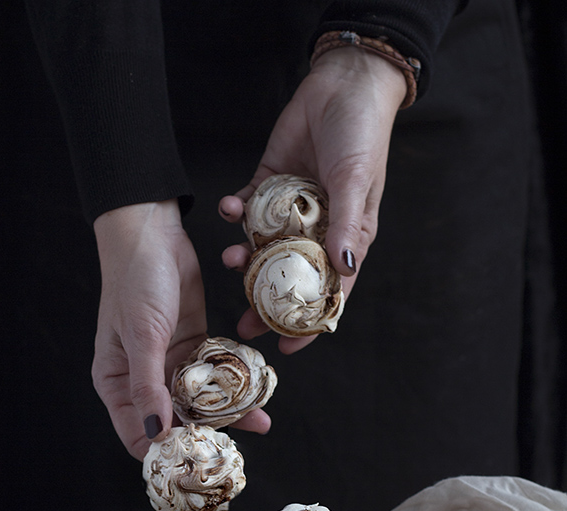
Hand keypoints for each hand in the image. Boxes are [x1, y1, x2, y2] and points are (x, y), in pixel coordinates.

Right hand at [92, 200, 270, 460]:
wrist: (152, 231)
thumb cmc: (134, 281)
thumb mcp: (141, 336)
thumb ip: (148, 386)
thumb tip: (157, 432)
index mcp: (116, 384)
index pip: (138, 435)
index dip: (166, 453)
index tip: (198, 464)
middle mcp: (142, 379)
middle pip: (174, 421)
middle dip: (206, 435)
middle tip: (239, 447)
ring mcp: (169, 363)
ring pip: (200, 399)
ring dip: (228, 410)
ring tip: (261, 420)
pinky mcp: (193, 343)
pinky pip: (215, 372)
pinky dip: (234, 381)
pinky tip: (258, 390)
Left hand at [219, 47, 406, 352]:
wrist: (342, 83)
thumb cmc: (362, 136)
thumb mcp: (357, 184)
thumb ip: (346, 228)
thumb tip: (343, 271)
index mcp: (346, 238)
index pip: (328, 291)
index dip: (309, 323)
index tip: (287, 348)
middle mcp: (316, 229)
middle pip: (288, 279)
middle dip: (264, 304)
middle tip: (242, 325)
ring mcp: (290, 209)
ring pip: (262, 247)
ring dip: (244, 259)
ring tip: (230, 261)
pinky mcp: (268, 184)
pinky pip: (247, 209)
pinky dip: (234, 212)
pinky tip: (228, 209)